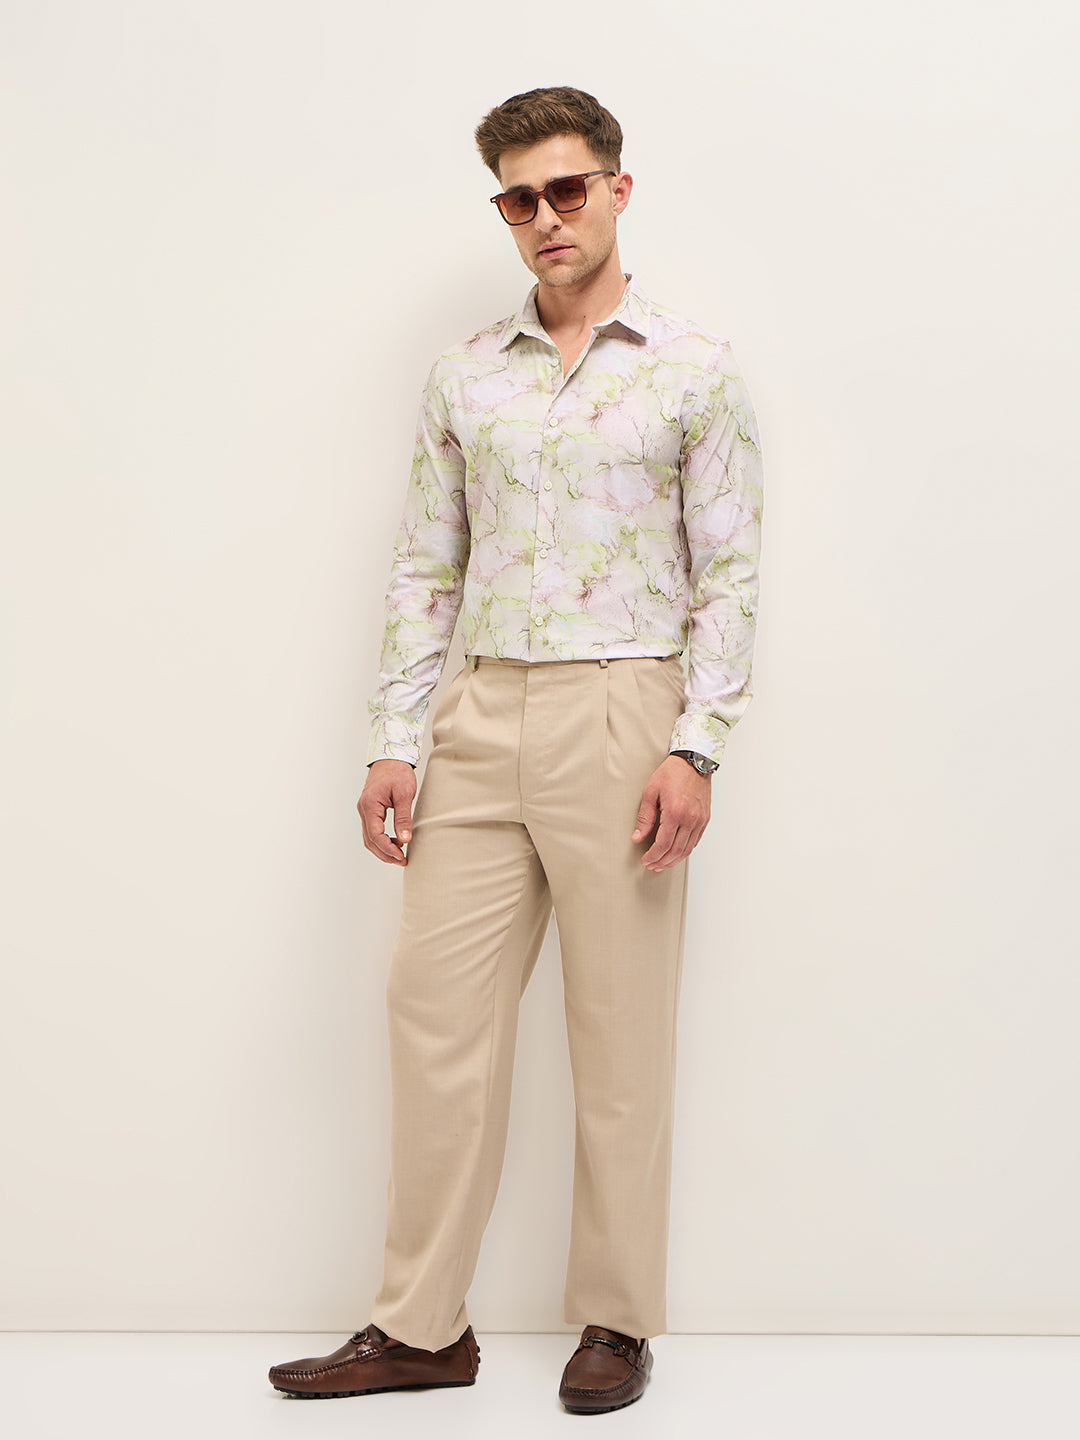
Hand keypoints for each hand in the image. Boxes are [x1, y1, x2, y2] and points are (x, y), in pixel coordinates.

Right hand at [358, 759, 416, 865]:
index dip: (388, 849)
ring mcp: (365, 810)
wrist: (391, 757)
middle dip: (385, 853)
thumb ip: (403, 818)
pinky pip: (372, 830)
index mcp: (370, 805)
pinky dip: (381, 840)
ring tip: (400, 854)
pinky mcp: (370, 809)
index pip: (375, 835)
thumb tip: (404, 839)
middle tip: (402, 860)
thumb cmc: (397, 771)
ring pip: (369, 837)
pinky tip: (395, 842)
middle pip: (370, 840)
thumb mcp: (404, 794)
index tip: (401, 856)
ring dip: (383, 848)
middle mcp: (364, 809)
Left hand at [631, 754, 711, 869]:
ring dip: (674, 860)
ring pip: (687, 849)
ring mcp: (700, 820)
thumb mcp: (650, 792)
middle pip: (676, 850)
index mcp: (674, 812)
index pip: (663, 844)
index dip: (653, 856)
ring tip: (662, 863)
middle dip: (662, 861)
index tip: (645, 860)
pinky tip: (676, 853)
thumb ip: (644, 817)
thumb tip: (637, 837)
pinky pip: (695, 841)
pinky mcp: (705, 819)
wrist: (693, 761)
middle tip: (652, 865)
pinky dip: (685, 851)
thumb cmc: (671, 773)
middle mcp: (690, 818)